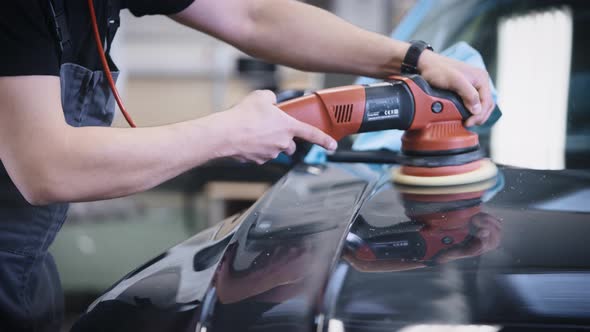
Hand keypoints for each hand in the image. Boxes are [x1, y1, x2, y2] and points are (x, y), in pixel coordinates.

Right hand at [216, 90, 336, 163]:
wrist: (225, 133)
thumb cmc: (243, 116)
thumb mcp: (261, 96)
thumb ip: (271, 97)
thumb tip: (271, 100)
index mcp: (288, 127)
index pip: (312, 134)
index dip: (325, 140)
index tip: (332, 145)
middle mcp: (282, 142)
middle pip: (290, 145)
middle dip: (285, 139)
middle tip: (272, 129)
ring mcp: (270, 153)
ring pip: (274, 149)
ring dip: (268, 142)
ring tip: (253, 130)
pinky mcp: (257, 160)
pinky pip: (260, 154)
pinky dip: (255, 148)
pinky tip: (246, 139)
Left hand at [418, 51, 494, 126]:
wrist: (426, 64)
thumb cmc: (438, 69)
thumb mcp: (455, 81)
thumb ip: (468, 94)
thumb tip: (477, 110)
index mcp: (481, 78)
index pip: (487, 102)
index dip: (479, 115)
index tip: (468, 123)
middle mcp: (480, 81)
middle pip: (487, 104)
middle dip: (479, 117)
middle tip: (468, 124)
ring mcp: (473, 85)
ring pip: (481, 104)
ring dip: (476, 115)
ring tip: (467, 122)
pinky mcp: (465, 88)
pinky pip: (473, 102)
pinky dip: (471, 110)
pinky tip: (464, 116)